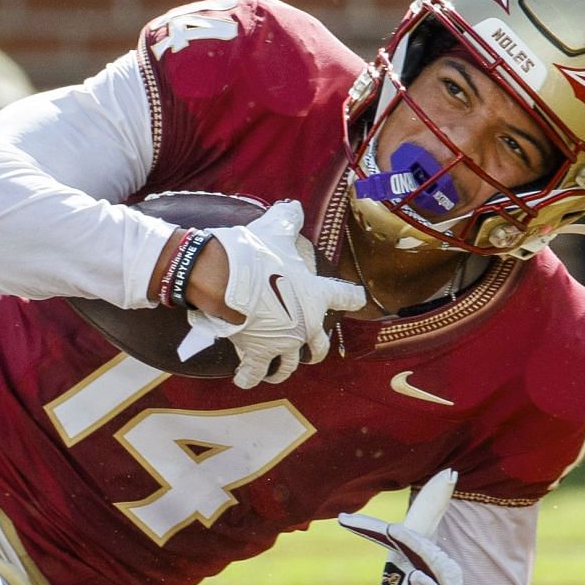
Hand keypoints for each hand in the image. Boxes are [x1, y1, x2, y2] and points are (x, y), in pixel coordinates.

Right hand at [184, 201, 367, 387]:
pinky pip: (255, 373)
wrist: (227, 281)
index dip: (353, 298)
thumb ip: (289, 219)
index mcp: (316, 297)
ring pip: (289, 366)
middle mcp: (305, 326)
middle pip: (320, 346)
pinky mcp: (257, 355)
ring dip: (283, 369)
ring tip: (277, 371)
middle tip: (314, 350)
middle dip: (317, 350)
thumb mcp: (276, 230)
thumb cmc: (256, 255)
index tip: (358, 299)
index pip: (346, 297)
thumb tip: (294, 205)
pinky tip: (245, 379)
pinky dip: (249, 377)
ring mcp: (282, 344)